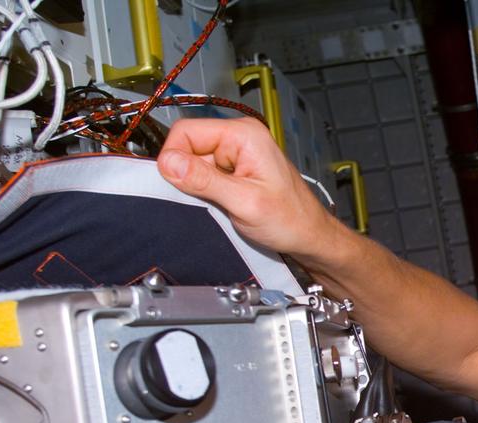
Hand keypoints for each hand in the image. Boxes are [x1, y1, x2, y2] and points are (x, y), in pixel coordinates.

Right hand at [156, 117, 333, 256]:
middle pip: (188, 148)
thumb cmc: (291, 220)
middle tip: (208, 200)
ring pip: (194, 164)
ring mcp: (237, 154)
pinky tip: (223, 205)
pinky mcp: (235, 170)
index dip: (174, 158)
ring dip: (199, 187)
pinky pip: (205, 176)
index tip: (176, 184)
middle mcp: (239, 138)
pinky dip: (207, 192)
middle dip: (188, 176)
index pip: (186, 132)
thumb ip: (204, 180)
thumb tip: (168, 163)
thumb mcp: (244, 202)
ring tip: (222, 205)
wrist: (309, 236)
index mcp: (244, 135)